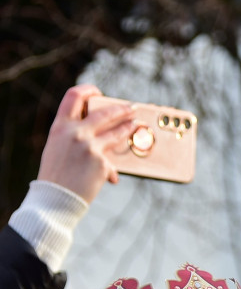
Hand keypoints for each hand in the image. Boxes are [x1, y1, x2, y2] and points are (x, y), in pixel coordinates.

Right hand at [36, 84, 135, 203]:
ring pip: (117, 133)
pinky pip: (113, 163)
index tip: (98, 92)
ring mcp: (90, 146)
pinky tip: (110, 178)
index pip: (73, 96)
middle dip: (121, 109)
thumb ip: (72, 135)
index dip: (87, 90)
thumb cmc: (56, 175)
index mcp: (60, 127)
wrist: (55, 198)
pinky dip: (111, 171)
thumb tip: (96, 129)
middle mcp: (75, 132)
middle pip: (105, 113)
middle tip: (131, 108)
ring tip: (136, 125)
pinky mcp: (102, 162)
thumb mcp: (57, 147)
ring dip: (129, 128)